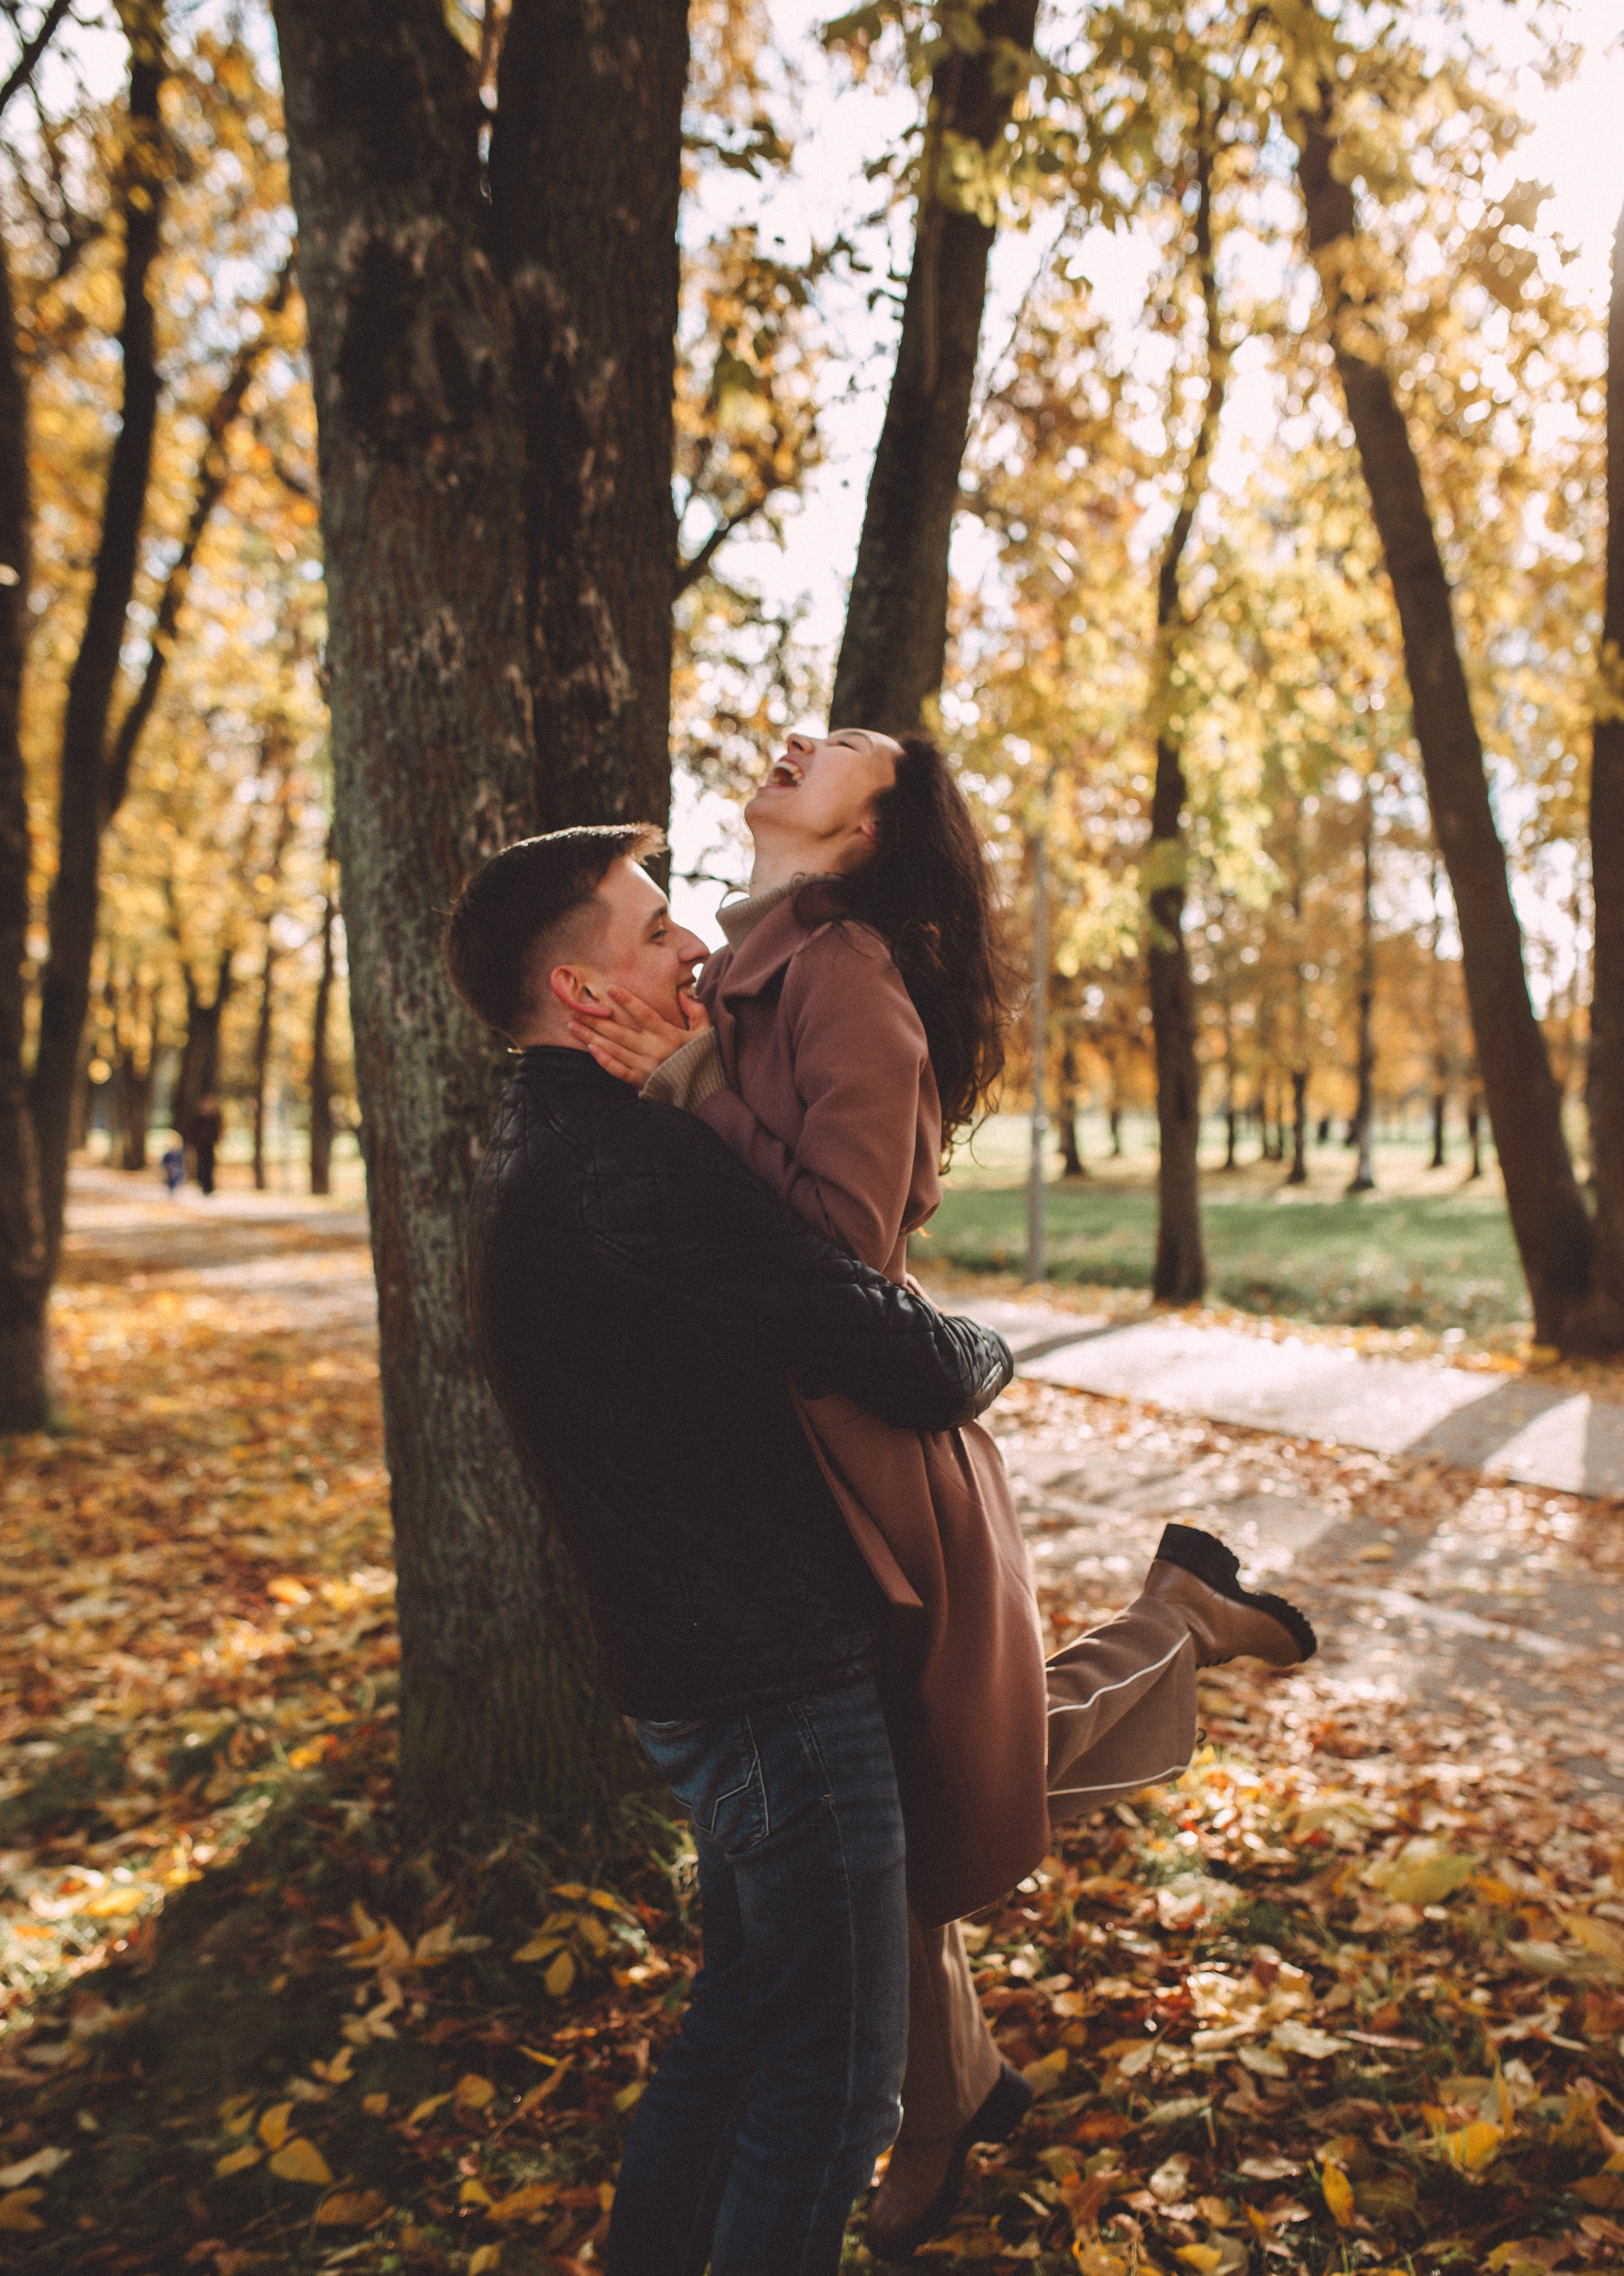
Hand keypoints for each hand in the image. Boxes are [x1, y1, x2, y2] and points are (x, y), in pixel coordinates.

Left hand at [568, 986, 710, 1085]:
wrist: (705, 1094)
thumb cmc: (703, 1059)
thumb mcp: (705, 1033)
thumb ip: (696, 1011)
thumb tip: (682, 993)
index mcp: (669, 1035)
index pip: (644, 1014)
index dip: (627, 1000)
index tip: (609, 988)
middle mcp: (654, 1050)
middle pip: (620, 1031)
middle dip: (597, 1019)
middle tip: (576, 1008)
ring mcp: (646, 1067)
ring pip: (614, 1049)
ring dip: (592, 1036)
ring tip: (573, 1025)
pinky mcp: (641, 1082)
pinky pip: (618, 1070)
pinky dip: (603, 1060)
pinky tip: (590, 1048)